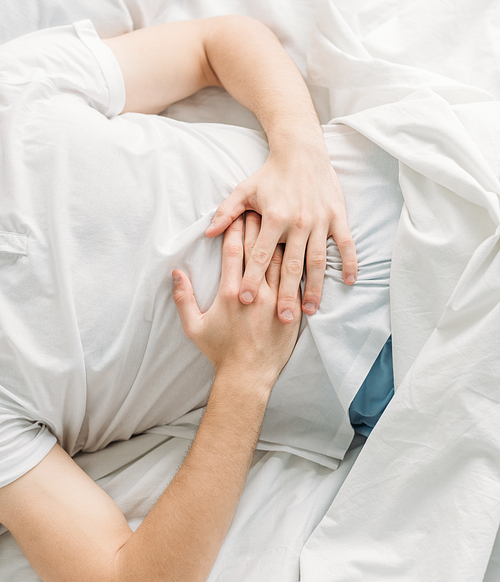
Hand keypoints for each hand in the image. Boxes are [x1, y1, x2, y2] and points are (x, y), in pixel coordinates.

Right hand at [173, 214, 300, 389]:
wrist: (248, 376)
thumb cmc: (220, 352)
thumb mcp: (193, 327)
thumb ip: (183, 298)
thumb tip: (176, 273)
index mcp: (230, 292)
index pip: (234, 251)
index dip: (235, 228)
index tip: (237, 213)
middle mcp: (255, 292)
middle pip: (259, 249)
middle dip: (257, 225)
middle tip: (258, 206)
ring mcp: (277, 300)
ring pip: (280, 260)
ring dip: (279, 238)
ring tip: (280, 220)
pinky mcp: (291, 309)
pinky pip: (296, 280)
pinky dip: (296, 261)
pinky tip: (297, 247)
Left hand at [205, 145, 356, 323]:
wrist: (302, 150)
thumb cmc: (270, 174)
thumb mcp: (244, 190)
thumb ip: (226, 213)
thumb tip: (208, 233)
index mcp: (273, 217)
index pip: (260, 255)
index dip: (253, 278)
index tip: (246, 301)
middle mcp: (297, 221)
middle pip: (290, 265)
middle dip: (285, 293)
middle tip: (280, 318)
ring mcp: (320, 221)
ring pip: (317, 260)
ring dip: (315, 287)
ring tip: (309, 310)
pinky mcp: (337, 217)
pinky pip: (345, 243)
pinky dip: (348, 262)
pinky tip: (348, 282)